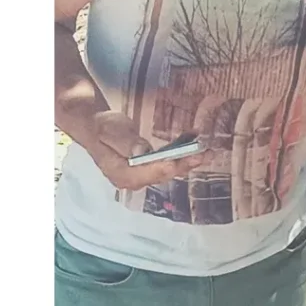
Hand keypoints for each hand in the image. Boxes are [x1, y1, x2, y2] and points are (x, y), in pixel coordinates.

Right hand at [82, 110, 206, 192]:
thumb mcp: (109, 130)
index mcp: (121, 174)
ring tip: (208, 152)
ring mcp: (142, 174)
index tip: (180, 160)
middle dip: (184, 164)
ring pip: (169, 170)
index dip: (164, 167)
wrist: (97, 126)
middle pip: (162, 174)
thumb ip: (124, 141)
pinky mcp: (149, 167)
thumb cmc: (102, 127)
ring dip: (189, 160)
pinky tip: (196, 143)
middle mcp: (133, 179)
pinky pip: (169, 162)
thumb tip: (141, 152)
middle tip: (204, 154)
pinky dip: (183, 154)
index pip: (147, 174)